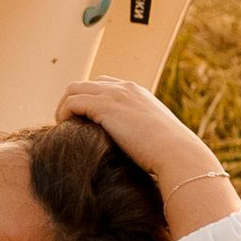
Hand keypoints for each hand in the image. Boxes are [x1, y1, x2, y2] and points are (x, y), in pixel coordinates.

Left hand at [61, 78, 240, 234]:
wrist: (177, 154)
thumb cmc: (170, 156)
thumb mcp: (156, 139)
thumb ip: (142, 136)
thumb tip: (134, 152)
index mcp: (138, 94)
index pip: (104, 86)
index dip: (90, 102)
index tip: (84, 123)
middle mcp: (126, 88)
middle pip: (86, 84)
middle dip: (73, 102)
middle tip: (69, 127)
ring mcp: (115, 94)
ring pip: (74, 89)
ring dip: (64, 107)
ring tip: (63, 129)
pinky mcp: (105, 106)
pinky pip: (72, 102)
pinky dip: (64, 114)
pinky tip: (66, 131)